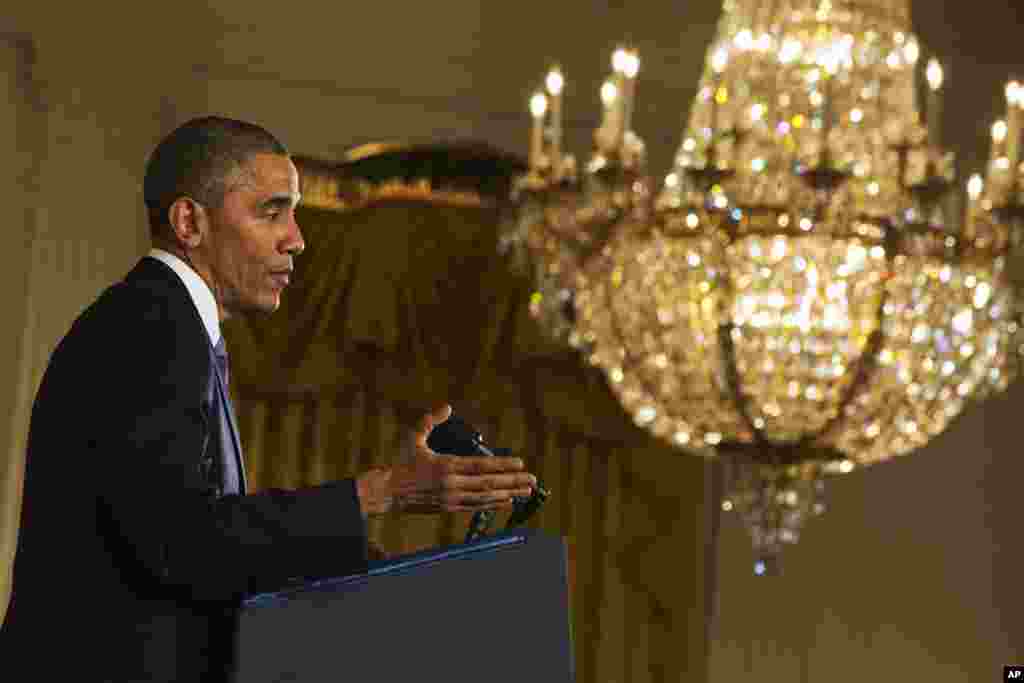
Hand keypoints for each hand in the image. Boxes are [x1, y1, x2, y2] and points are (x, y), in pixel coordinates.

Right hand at [356, 403, 535, 516]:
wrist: (388, 492)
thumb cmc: (402, 462)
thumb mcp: (414, 437)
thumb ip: (431, 421)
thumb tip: (447, 407)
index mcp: (446, 465)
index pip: (480, 465)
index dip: (502, 465)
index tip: (520, 463)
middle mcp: (452, 484)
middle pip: (489, 483)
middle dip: (513, 481)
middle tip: (533, 480)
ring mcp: (452, 498)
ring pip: (486, 497)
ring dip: (508, 494)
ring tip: (526, 492)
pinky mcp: (449, 508)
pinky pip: (476, 507)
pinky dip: (493, 504)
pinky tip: (507, 501)